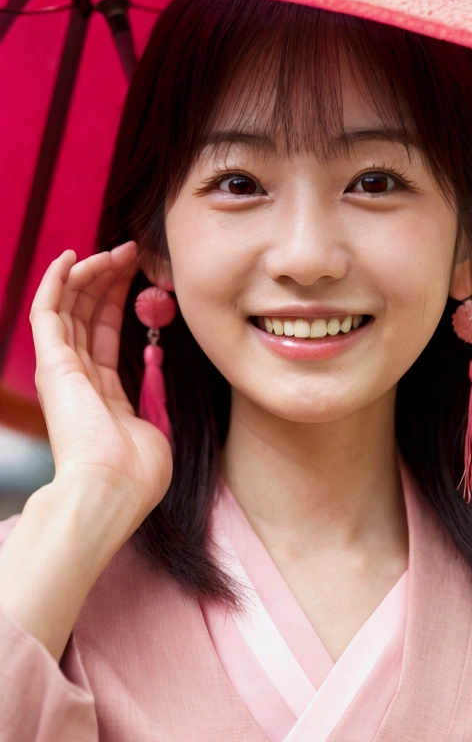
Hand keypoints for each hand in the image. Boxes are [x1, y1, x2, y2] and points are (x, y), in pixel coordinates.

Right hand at [29, 242, 172, 537]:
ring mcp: (60, 370)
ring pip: (68, 307)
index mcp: (99, 393)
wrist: (111, 491)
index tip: (141, 275)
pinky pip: (47, 312)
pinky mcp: (51, 363)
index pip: (105, 334)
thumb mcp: (155, 427)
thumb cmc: (136, 473)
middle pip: (86, 314)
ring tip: (116, 250)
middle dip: (108, 280)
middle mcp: (75, 377)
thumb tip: (155, 362)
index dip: (119, 301)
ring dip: (90, 274)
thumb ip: (153, 394)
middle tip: (133, 252)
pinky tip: (73, 256)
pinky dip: (56, 282)